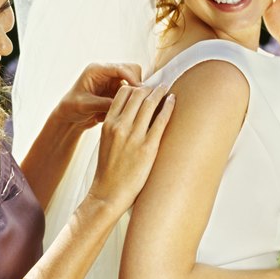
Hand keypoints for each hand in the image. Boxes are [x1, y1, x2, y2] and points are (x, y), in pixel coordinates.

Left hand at [54, 63, 142, 129]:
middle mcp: (107, 73)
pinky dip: (129, 103)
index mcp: (97, 69)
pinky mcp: (116, 91)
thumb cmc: (71, 108)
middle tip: (136, 101)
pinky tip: (118, 112)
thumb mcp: (85, 105)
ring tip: (123, 110)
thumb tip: (124, 104)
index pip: (121, 68)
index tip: (139, 91)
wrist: (69, 117)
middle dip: (136, 85)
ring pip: (134, 83)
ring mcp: (113, 82)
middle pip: (132, 71)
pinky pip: (130, 95)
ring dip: (132, 96)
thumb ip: (104, 103)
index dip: (132, 78)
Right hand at [90, 85, 175, 209]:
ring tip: (167, 89)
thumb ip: (115, 125)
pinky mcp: (148, 148)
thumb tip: (130, 113)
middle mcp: (120, 126)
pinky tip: (173, 101)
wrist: (108, 193)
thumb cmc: (109, 169)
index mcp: (108, 124)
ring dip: (160, 92)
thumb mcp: (106, 141)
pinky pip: (161, 120)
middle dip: (150, 87)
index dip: (135, 87)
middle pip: (137, 95)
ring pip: (150, 104)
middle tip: (159, 86)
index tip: (144, 87)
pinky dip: (168, 107)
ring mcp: (134, 136)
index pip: (122, 94)